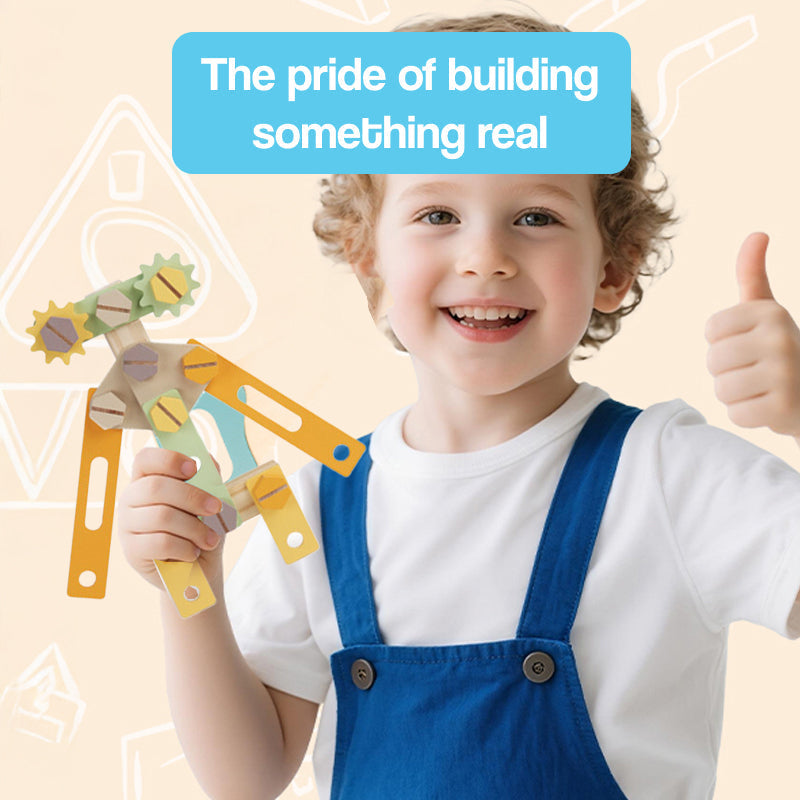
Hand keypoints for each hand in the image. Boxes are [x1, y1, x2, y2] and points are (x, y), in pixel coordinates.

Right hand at [117, 448, 226, 590]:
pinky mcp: (132, 551)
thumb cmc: (200, 531)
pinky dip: (185, 547)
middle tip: (216, 508)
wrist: (197, 572)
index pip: (145, 459)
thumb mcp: (209, 504)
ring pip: (161, 516)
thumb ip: (208, 481)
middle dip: (192, 497)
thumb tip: (208, 461)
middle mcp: (130, 500)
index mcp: (147, 480)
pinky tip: (193, 552)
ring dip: (194, 528)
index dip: (168, 459)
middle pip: (155, 487)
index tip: (193, 468)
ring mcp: (127, 526)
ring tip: (210, 539)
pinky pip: (161, 543)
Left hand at [705, 232, 799, 436]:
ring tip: (762, 388)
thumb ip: (753, 275)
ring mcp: (785, 374)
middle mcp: (781, 338)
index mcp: (772, 312)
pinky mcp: (784, 408)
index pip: (711, 329)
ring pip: (721, 389)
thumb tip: (757, 234)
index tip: (749, 344)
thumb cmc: (780, 350)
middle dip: (728, 371)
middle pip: (713, 361)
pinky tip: (769, 406)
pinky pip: (736, 414)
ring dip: (736, 394)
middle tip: (757, 371)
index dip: (723, 342)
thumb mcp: (768, 311)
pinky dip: (748, 415)